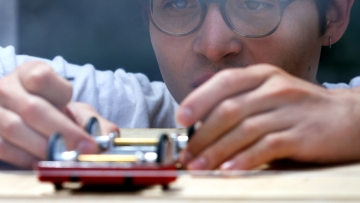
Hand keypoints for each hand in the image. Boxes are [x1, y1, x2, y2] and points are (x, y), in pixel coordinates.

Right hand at [0, 61, 117, 168]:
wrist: (27, 115)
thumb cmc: (53, 110)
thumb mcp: (73, 108)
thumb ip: (92, 120)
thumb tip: (109, 135)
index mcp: (28, 73)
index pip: (41, 78)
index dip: (61, 96)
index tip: (76, 108)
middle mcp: (6, 88)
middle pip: (33, 109)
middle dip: (65, 132)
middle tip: (86, 148)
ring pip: (15, 129)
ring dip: (46, 147)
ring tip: (68, 156)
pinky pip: (3, 147)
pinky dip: (25, 157)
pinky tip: (45, 161)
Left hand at [177, 64, 359, 169]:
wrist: (347, 117)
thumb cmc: (299, 108)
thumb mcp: (269, 94)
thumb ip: (240, 102)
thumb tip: (201, 123)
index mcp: (262, 75)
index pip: (224, 82)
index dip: (198, 100)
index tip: (180, 119)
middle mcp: (274, 88)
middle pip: (229, 109)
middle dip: (202, 134)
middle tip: (186, 153)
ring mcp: (289, 110)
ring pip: (244, 130)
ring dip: (216, 151)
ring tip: (199, 166)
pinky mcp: (302, 134)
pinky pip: (267, 146)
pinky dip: (244, 159)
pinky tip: (228, 170)